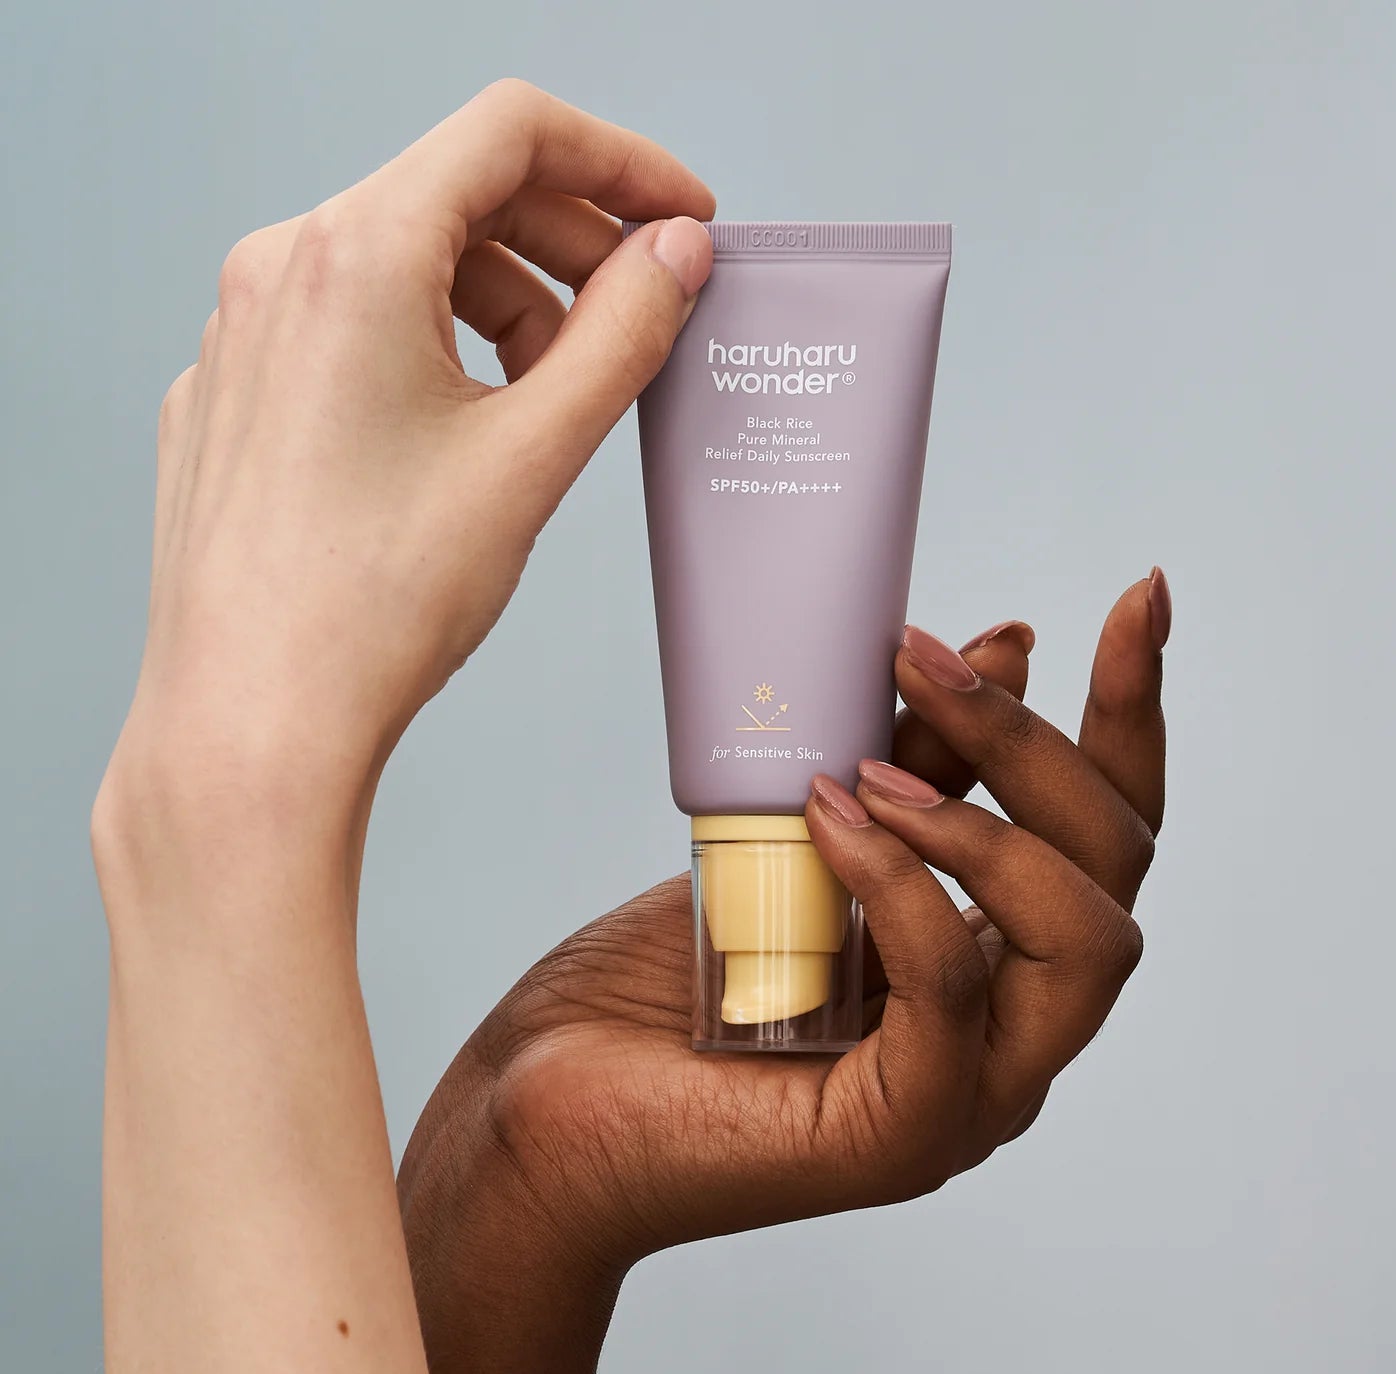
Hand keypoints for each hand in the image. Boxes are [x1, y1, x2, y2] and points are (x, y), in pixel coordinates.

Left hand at [93, 82, 714, 1373]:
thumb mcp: (514, 476)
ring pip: (422, 257)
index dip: (628, 153)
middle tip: (678, 297)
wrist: (225, 760)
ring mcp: (258, 344)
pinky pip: (383, 326)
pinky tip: (517, 415)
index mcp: (348, 269)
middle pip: (470, 186)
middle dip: (590, 224)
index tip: (707, 220)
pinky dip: (466, 341)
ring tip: (607, 361)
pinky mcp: (257, 412)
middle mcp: (284, 282)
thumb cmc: (354, 641)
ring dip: (525, 289)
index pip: (511, 127)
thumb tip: (689, 257)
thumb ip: (607, 345)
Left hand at [399, 573, 1169, 1373]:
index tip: (1136, 593)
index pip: (1113, 829)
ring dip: (986, 822)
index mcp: (998, 955)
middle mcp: (1012, 1026)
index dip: (1135, 709)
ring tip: (868, 770)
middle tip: (928, 658)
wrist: (552, 1100)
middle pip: (1116, 869)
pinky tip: (830, 824)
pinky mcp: (906, 1131)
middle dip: (1035, 743)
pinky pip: (956, 993)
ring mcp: (975, 1091)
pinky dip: (903, 886)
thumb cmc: (671, 976)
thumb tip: (1007, 647)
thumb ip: (909, 767)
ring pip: (1084, 940)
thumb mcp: (806, 835)